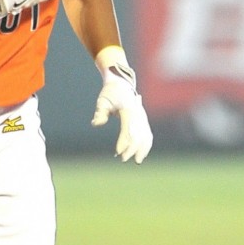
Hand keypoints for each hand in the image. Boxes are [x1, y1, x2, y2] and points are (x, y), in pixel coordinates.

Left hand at [92, 46, 152, 163]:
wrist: (121, 84)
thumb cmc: (110, 93)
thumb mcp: (103, 101)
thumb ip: (100, 113)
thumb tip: (96, 123)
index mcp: (129, 109)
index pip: (128, 129)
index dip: (124, 142)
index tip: (118, 153)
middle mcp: (138, 113)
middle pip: (138, 134)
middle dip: (132, 148)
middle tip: (122, 159)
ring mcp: (142, 116)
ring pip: (146, 135)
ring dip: (142, 149)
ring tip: (137, 161)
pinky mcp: (143, 119)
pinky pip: (147, 133)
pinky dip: (146, 144)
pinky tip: (142, 154)